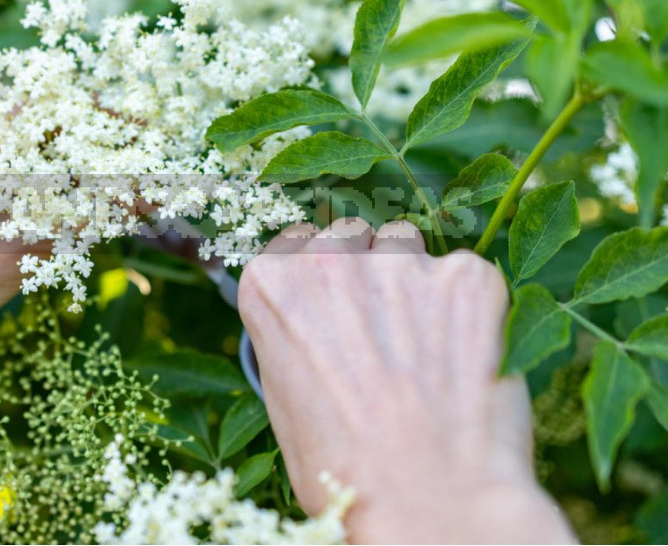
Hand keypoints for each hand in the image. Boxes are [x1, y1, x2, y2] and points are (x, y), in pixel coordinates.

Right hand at [237, 218, 574, 542]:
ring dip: (412, 279)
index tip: (333, 304)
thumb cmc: (345, 471)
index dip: (318, 275)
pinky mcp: (466, 279)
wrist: (427, 506)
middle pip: (349, 234)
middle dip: (363, 269)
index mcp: (271, 285)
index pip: (296, 241)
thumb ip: (293, 331)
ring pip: (405, 242)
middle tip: (381, 330)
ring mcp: (400, 264)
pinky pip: (464, 274)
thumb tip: (317, 313)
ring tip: (424, 345)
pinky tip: (464, 358)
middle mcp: (328, 260)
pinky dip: (468, 308)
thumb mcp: (284, 398)